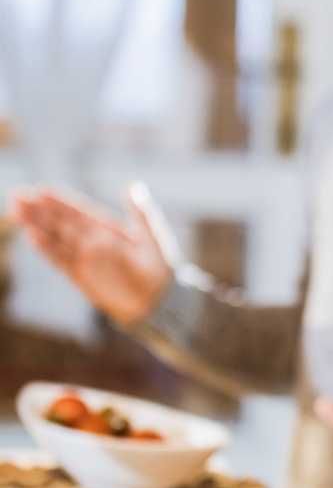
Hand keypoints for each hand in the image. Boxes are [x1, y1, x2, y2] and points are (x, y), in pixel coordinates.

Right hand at [8, 184, 173, 325]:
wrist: (158, 302)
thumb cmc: (161, 268)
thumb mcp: (153, 237)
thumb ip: (141, 213)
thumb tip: (131, 185)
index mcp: (108, 228)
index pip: (79, 211)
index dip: (60, 201)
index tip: (40, 190)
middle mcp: (92, 241)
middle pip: (61, 222)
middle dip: (40, 210)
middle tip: (16, 196)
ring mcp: (84, 258)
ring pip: (56, 238)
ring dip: (37, 225)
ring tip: (16, 212)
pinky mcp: (80, 276)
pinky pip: (61, 260)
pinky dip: (47, 249)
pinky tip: (32, 237)